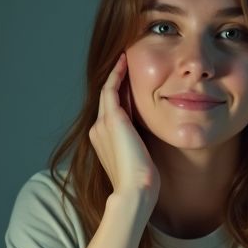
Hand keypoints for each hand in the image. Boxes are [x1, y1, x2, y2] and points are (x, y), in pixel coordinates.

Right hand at [90, 53, 158, 210]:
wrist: (135, 190)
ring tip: (125, 57)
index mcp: (102, 140)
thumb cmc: (142, 182)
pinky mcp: (112, 119)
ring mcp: (102, 124)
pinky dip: (116, 74)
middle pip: (106, 98)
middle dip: (115, 80)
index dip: (118, 94)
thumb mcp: (139, 158)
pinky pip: (111, 89)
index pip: (110, 110)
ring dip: (115, 73)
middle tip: (125, 61)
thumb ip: (139, 144)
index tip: (128, 82)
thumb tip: (149, 138)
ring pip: (107, 91)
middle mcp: (97, 130)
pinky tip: (125, 62)